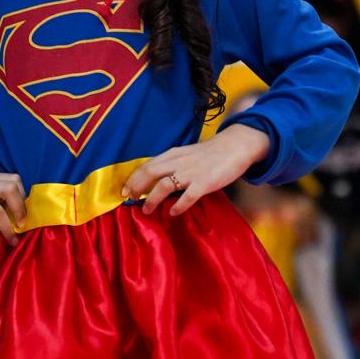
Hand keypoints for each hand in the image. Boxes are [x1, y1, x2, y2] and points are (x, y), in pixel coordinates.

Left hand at [124, 124, 270, 217]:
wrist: (235, 146)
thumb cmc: (210, 153)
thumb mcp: (186, 155)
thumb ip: (172, 165)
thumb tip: (155, 180)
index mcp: (173, 154)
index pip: (146, 166)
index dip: (132, 179)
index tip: (124, 191)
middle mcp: (179, 162)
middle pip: (149, 174)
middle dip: (136, 188)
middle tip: (130, 200)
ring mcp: (192, 173)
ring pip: (164, 186)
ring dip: (152, 200)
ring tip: (147, 210)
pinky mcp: (205, 183)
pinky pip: (187, 197)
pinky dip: (178, 206)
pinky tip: (173, 212)